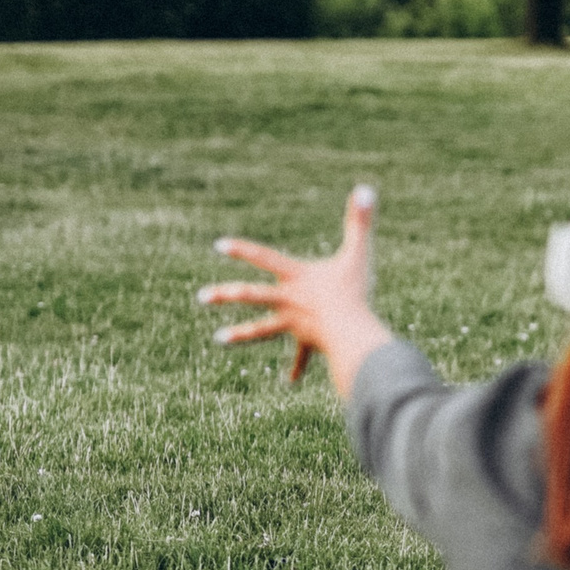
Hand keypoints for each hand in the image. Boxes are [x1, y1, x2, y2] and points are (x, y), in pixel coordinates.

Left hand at [197, 184, 395, 397]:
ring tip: (220, 339)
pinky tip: (288, 381)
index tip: (219, 246)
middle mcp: (289, 300)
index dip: (243, 250)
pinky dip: (295, 367)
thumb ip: (361, 221)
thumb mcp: (358, 252)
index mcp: (296, 277)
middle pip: (252, 295)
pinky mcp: (308, 342)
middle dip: (227, 295)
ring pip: (263, 328)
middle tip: (203, 297)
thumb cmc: (354, 291)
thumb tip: (367, 188)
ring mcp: (295, 323)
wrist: (351, 331)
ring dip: (242, 334)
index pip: (264, 258)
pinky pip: (300, 355)